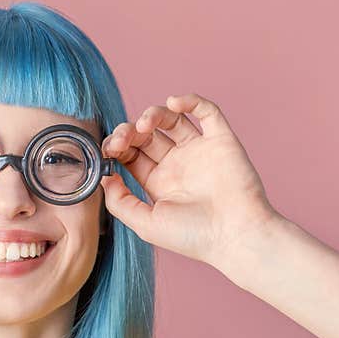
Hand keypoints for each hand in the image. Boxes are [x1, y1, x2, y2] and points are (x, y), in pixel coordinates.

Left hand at [100, 93, 280, 267]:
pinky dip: (190, 101)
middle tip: (122, 138)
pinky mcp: (221, 141)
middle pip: (146, 135)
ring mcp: (199, 151)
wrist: (234, 235)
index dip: (116, 146)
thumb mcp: (144, 223)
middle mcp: (177, 164)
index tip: (108, 149)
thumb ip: (119, 201)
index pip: (130, 154)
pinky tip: (174, 104)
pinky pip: (207, 112)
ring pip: (172, 119)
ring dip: (153, 114)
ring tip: (144, 124)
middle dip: (128, 131)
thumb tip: (104, 177)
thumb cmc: (192, 236)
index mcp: (158, 183)